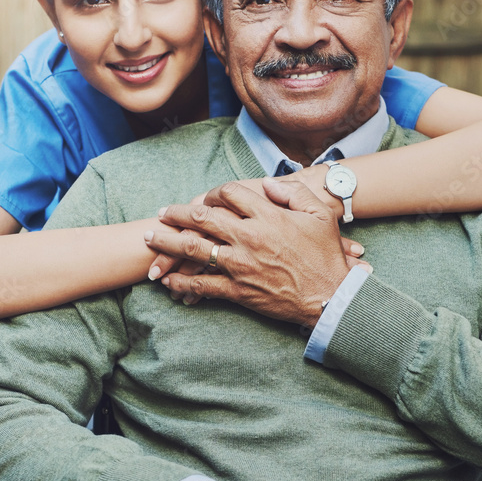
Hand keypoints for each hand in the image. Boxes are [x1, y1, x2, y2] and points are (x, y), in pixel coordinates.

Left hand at [145, 178, 357, 327]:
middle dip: (177, 213)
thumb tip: (267, 184)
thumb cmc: (327, 255)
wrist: (330, 297)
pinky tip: (169, 281)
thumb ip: (293, 193)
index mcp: (267, 216)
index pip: (229, 193)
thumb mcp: (320, 214)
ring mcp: (241, 264)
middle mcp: (249, 237)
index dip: (214, 192)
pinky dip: (182, 282)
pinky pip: (202, 284)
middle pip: (202, 218)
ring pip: (194, 249)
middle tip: (162, 213)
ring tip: (151, 238)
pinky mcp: (238, 289)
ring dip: (168, 243)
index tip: (206, 197)